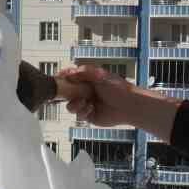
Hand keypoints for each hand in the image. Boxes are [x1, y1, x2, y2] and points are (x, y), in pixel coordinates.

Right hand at [56, 64, 178, 141]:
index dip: (63, 77)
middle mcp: (85, 92)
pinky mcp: (89, 116)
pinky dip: (82, 111)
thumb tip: (69, 73)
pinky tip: (91, 107)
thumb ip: (84, 72)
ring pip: (70, 106)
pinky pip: (79, 115)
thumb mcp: (100, 75)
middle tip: (66, 92)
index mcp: (87, 80)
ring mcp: (86, 104)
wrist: (129, 106)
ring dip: (74, 104)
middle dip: (64, 93)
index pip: (70, 77)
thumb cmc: (118, 88)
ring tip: (83, 101)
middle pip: (66, 93)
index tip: (58, 77)